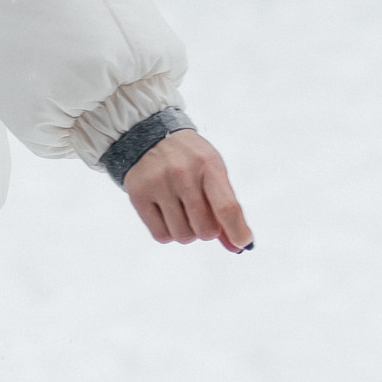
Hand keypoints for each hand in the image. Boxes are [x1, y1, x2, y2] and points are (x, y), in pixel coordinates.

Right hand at [122, 129, 251, 250]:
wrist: (148, 136)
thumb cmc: (189, 159)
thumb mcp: (212, 171)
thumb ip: (225, 207)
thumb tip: (239, 245)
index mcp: (208, 165)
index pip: (227, 207)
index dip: (237, 231)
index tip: (243, 243)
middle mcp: (182, 173)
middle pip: (205, 229)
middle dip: (207, 230)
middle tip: (200, 216)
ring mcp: (158, 184)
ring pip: (182, 236)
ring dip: (186, 232)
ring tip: (182, 213)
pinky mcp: (138, 195)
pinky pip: (161, 235)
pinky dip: (168, 233)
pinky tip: (167, 216)